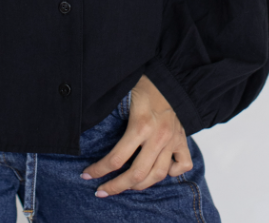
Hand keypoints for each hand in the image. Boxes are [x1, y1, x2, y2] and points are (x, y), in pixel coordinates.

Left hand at [80, 74, 192, 196]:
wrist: (170, 77)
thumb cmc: (144, 84)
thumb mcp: (122, 96)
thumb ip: (109, 114)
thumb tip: (86, 122)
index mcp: (140, 126)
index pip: (117, 158)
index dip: (99, 170)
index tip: (87, 175)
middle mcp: (158, 137)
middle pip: (137, 175)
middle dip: (117, 186)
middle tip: (102, 190)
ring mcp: (172, 141)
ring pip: (158, 175)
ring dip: (140, 185)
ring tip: (126, 186)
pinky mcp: (183, 140)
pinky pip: (183, 166)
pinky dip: (172, 173)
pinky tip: (160, 171)